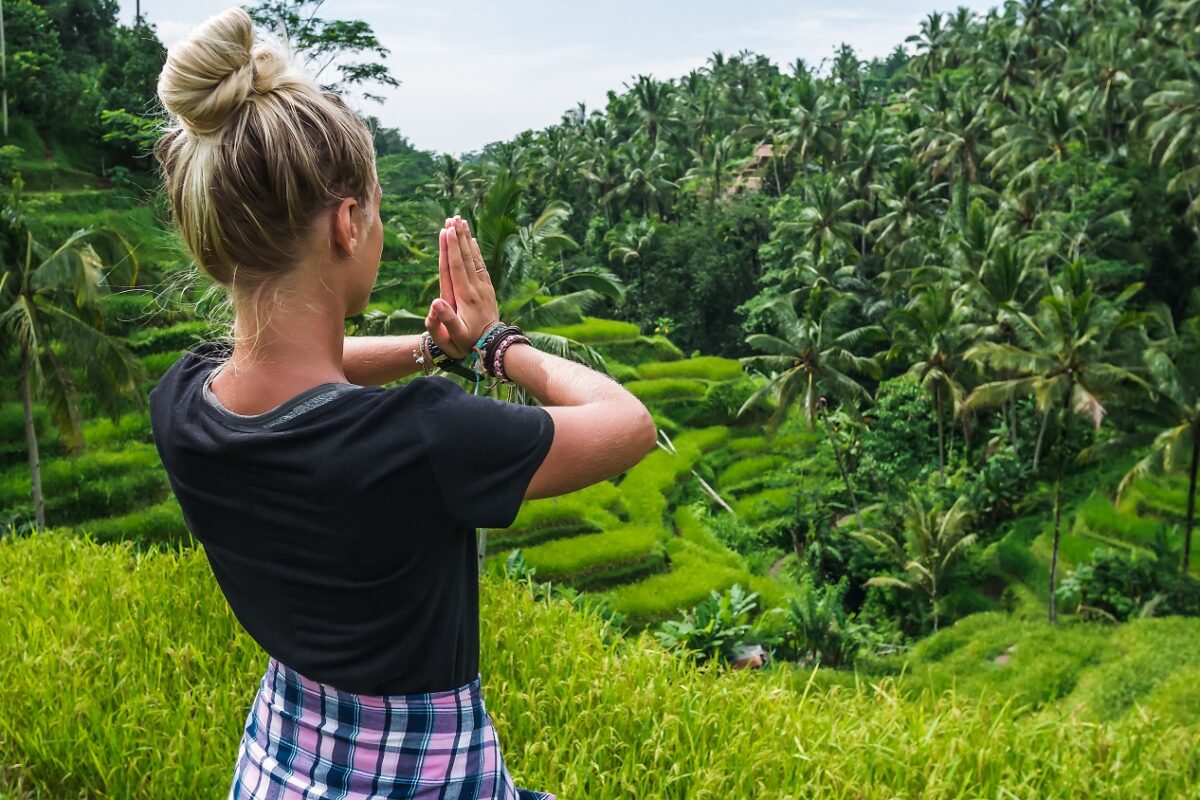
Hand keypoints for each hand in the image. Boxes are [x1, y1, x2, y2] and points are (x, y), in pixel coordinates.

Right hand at [425, 216, 498, 359]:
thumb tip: (435, 302)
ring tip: (462, 222)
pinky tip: (473, 241)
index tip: (446, 231)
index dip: (450, 248)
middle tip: (453, 218)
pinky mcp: (488, 289)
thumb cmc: (468, 343)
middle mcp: (474, 288)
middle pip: (465, 257)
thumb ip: (445, 319)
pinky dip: (477, 251)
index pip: (455, 267)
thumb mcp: (454, 336)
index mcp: (464, 296)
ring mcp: (483, 288)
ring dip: (467, 240)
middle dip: (458, 237)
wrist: (493, 347)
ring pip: (474, 258)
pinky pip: (481, 266)